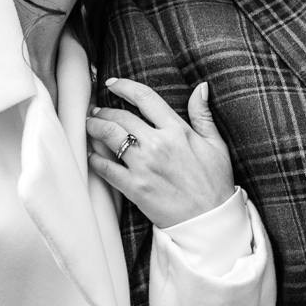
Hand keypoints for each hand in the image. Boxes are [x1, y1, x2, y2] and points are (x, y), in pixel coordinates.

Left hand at [86, 79, 235, 228]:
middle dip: (104, 110)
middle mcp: (158, 144)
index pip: (145, 98)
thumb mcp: (215, 144)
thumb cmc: (214, 182)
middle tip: (96, 111)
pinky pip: (106, 168)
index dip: (124, 87)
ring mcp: (144, 166)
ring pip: (109, 136)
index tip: (112, 84)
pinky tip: (91, 155)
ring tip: (89, 125)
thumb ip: (203, 115)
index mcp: (177, 130)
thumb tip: (200, 87)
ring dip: (94, 127)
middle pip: (121, 117)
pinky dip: (95, 159)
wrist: (209, 220)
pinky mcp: (134, 187)